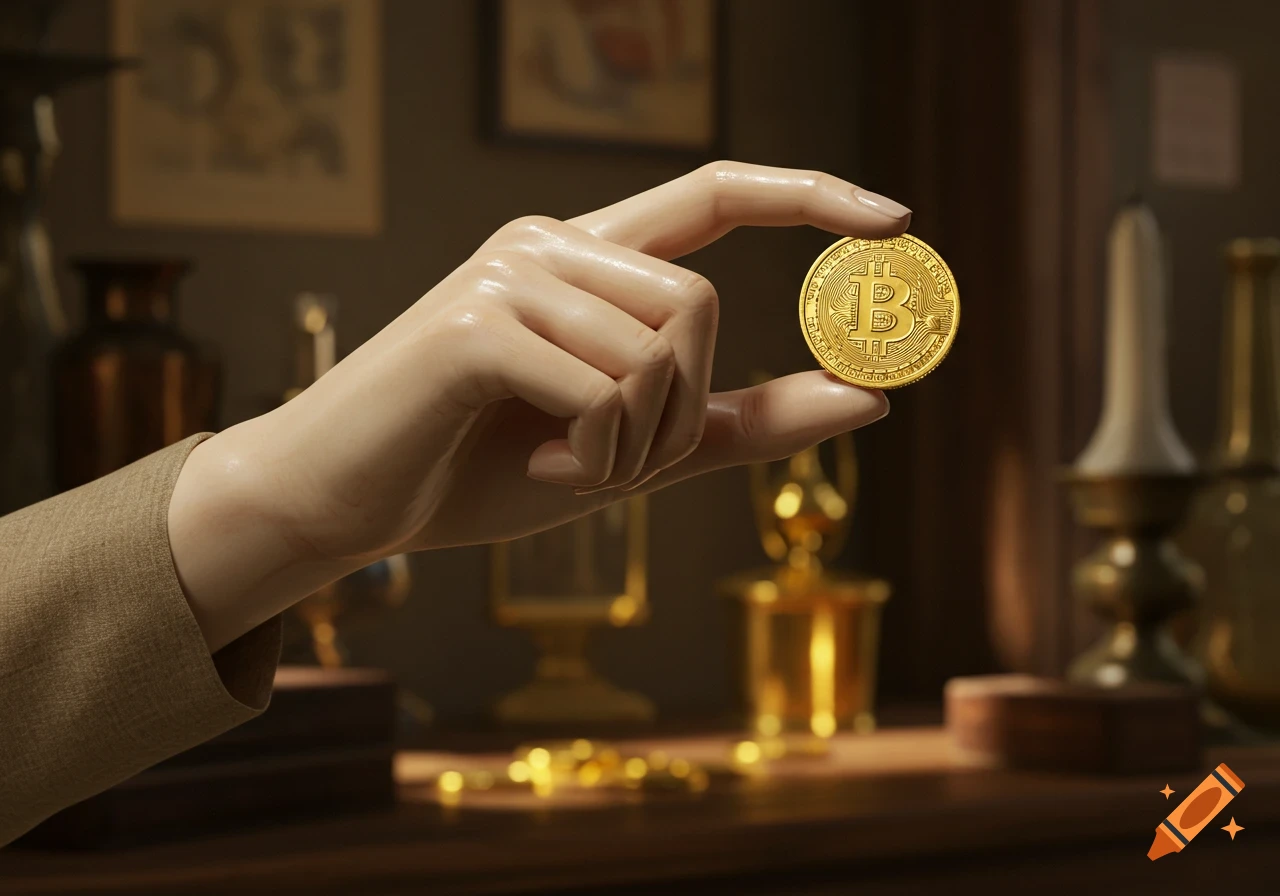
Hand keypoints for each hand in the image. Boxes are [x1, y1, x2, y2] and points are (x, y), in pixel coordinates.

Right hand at [169, 162, 907, 650]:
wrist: (350, 502)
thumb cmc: (482, 466)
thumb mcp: (635, 448)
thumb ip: (745, 421)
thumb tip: (872, 396)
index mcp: (586, 258)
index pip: (714, 195)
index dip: (808, 197)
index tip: (895, 221)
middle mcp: (549, 243)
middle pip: (699, 306)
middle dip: (683, 410)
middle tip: (619, 462)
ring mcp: (509, 275)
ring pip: (658, 354)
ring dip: (634, 446)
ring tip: (564, 466)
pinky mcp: (476, 326)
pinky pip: (602, 393)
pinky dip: (591, 460)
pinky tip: (533, 467)